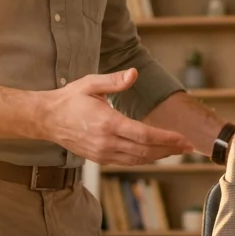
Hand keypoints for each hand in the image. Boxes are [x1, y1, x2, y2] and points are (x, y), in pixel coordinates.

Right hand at [41, 69, 193, 164]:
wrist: (46, 119)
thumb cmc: (69, 100)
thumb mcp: (90, 84)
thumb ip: (114, 80)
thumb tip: (134, 73)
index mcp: (107, 123)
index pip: (144, 135)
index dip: (166, 138)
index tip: (183, 139)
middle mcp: (106, 141)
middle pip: (145, 151)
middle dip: (169, 149)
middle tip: (187, 147)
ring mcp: (103, 153)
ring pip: (138, 159)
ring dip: (159, 156)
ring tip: (176, 151)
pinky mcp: (100, 158)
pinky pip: (127, 162)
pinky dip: (144, 159)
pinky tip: (154, 154)